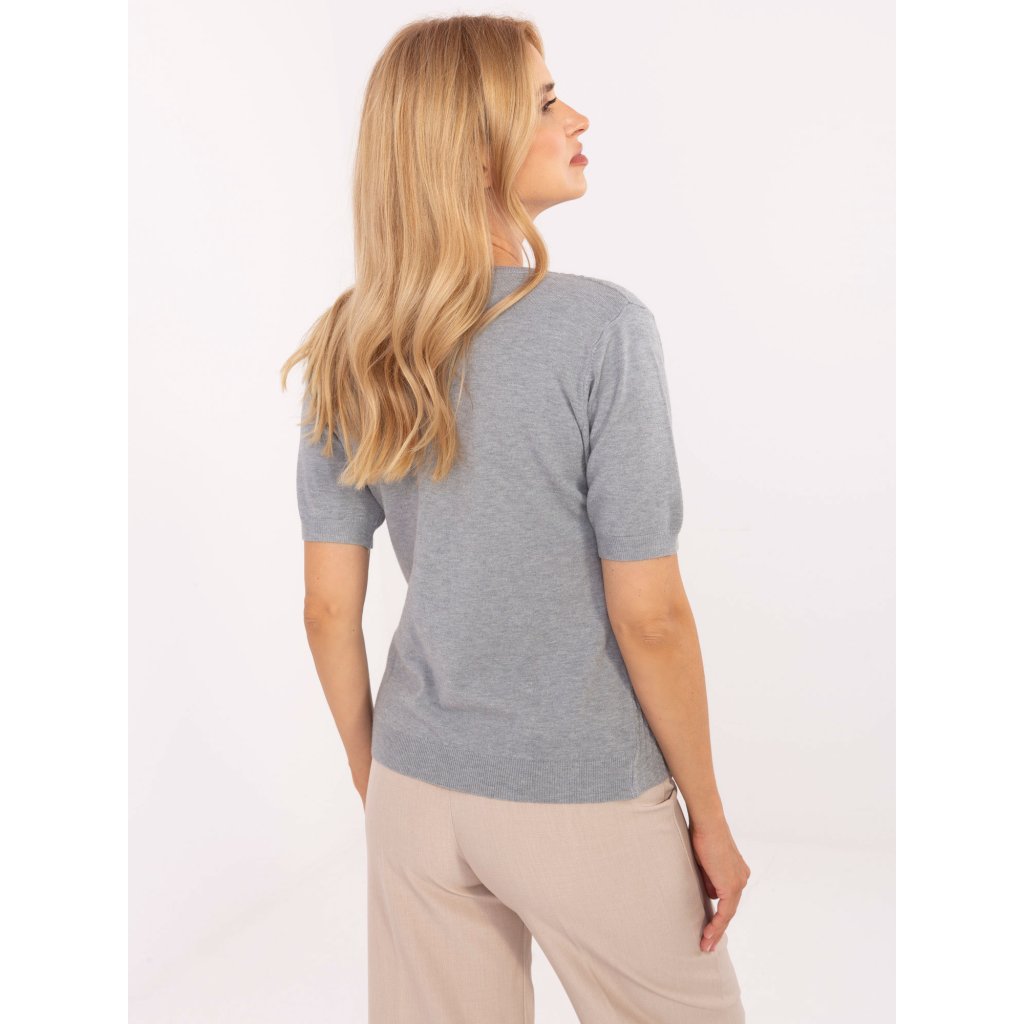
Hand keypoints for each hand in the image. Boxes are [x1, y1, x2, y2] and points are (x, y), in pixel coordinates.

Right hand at [689, 817, 750, 952]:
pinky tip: (708, 935)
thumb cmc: (702, 836)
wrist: (708, 823)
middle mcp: (741, 879)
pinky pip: (725, 912)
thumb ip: (710, 878)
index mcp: (737, 872)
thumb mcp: (705, 862)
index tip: (709, 929)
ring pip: (728, 913)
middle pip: (730, 909)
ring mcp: (738, 883)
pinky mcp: (732, 886)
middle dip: (718, 929)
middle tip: (707, 944)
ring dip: (715, 930)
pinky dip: (716, 925)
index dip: (719, 916)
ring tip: (705, 945)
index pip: (728, 900)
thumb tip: (710, 893)